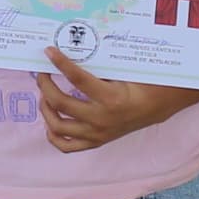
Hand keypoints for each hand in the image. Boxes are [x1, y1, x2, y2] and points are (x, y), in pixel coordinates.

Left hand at [35, 50, 198, 151]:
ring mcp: (96, 134)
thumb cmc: (141, 83)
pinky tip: (51, 122)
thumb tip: (71, 52)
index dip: (60, 63)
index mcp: (110, 98)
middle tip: (41, 74)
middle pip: (61, 103)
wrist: (157, 106)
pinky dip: (53, 135)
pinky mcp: (95, 142)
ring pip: (58, 126)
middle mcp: (101, 119)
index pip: (77, 78)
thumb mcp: (122, 72)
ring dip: (45, 109)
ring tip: (44, 96)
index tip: (49, 51)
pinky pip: (66, 146)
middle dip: (45, 85)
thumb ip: (97, 67)